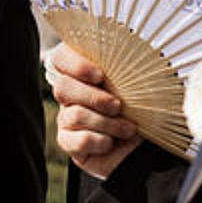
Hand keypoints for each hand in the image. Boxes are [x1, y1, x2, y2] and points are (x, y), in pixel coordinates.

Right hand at [46, 43, 139, 178]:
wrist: (140, 143)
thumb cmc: (138, 107)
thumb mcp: (136, 85)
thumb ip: (125, 71)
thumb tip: (130, 59)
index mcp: (81, 73)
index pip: (61, 58)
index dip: (75, 65)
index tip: (100, 75)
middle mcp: (69, 94)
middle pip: (62, 87)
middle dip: (94, 97)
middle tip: (117, 106)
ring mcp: (65, 118)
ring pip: (75, 115)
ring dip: (108, 123)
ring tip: (128, 129)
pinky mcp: (67, 142)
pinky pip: (79, 140)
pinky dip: (102, 142)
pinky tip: (113, 142)